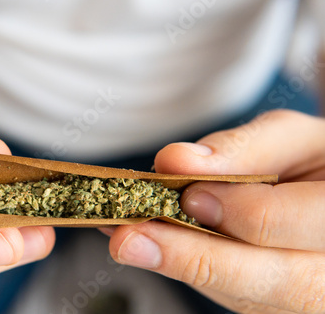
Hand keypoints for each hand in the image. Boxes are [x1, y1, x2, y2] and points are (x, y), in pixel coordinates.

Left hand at [107, 110, 324, 313]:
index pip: (294, 225)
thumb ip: (242, 148)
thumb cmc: (315, 161)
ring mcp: (309, 298)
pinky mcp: (276, 303)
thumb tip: (177, 162)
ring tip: (129, 243)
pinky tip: (152, 247)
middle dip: (193, 258)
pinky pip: (236, 296)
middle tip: (130, 239)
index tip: (190, 196)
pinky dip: (191, 268)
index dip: (241, 212)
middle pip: (271, 281)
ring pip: (247, 296)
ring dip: (182, 268)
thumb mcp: (292, 139)